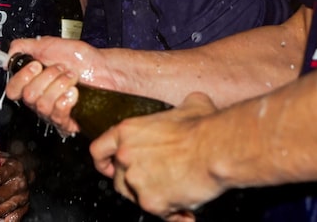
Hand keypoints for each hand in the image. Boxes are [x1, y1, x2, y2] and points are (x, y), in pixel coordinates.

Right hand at [5, 36, 105, 135]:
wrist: (103, 69)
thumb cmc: (80, 58)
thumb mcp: (48, 44)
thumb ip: (23, 46)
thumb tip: (8, 56)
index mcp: (32, 82)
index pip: (13, 90)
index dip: (22, 78)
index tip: (37, 65)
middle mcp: (40, 98)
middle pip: (28, 96)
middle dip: (48, 78)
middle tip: (61, 69)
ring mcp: (52, 111)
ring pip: (42, 105)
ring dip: (60, 85)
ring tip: (72, 78)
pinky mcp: (66, 121)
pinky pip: (58, 114)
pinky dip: (67, 99)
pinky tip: (75, 92)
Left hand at [90, 92, 220, 219]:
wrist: (217, 149)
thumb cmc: (205, 127)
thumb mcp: (190, 105)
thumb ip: (178, 110)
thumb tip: (189, 106)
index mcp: (128, 131)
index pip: (99, 150)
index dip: (104, 162)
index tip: (108, 168)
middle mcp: (125, 155)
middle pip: (118, 178)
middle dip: (135, 184)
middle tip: (156, 182)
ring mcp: (136, 180)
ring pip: (136, 198)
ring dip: (153, 198)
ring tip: (176, 194)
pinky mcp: (151, 202)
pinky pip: (160, 215)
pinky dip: (174, 215)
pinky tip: (187, 212)